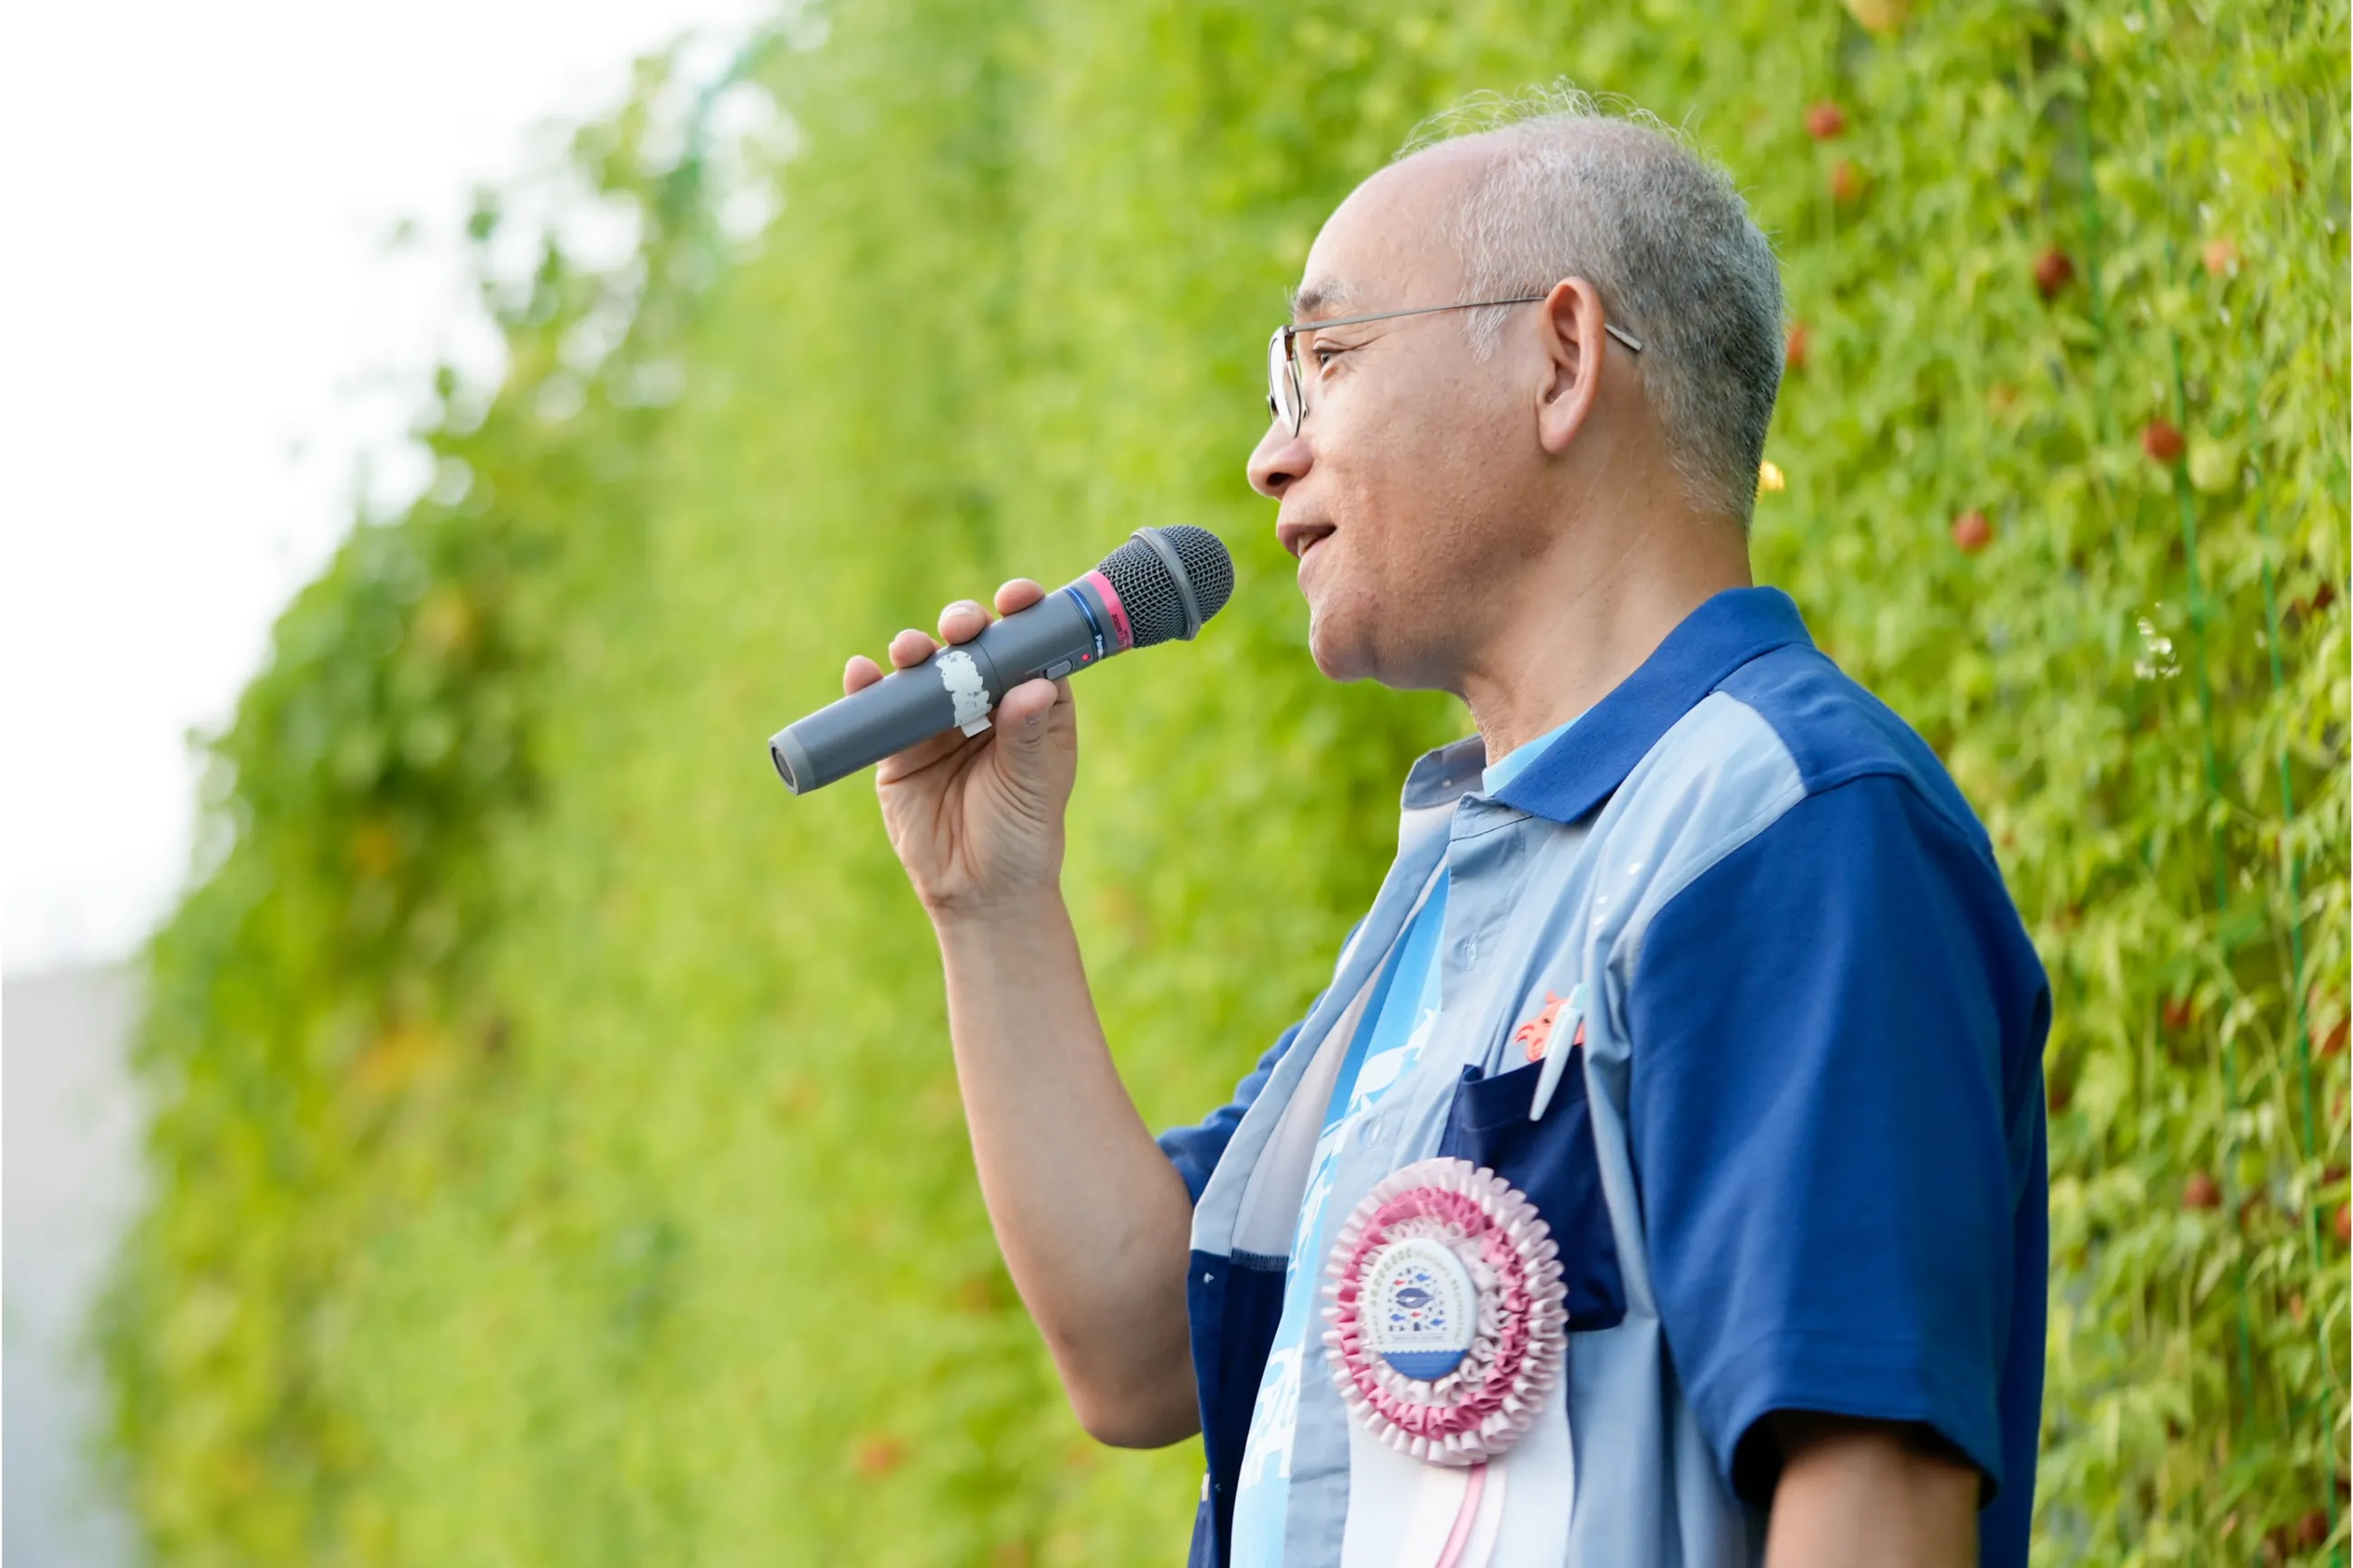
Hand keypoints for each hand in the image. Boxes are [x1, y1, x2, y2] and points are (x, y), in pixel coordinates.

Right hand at [845, 579, 1077, 920]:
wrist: (978, 892)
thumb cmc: (1022, 835)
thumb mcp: (1032, 785)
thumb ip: (1026, 736)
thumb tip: (1033, 687)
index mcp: (1032, 702)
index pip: (1030, 645)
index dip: (1025, 614)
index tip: (1016, 598)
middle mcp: (986, 701)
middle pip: (974, 646)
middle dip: (965, 625)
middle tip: (960, 627)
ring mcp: (940, 720)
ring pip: (926, 669)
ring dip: (916, 649)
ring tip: (910, 651)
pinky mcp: (899, 746)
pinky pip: (881, 708)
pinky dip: (868, 686)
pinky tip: (862, 673)